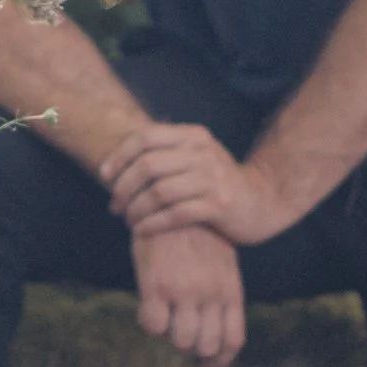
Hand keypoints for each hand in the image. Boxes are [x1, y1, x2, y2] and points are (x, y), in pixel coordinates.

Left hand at [101, 118, 299, 245]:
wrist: (262, 201)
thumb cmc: (216, 183)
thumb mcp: (195, 158)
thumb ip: (164, 154)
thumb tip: (115, 163)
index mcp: (193, 136)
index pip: (145, 138)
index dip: (119, 157)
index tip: (104, 177)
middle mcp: (203, 153)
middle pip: (148, 165)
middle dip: (123, 188)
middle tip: (114, 205)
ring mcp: (213, 178)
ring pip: (159, 192)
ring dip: (136, 209)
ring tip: (128, 220)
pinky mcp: (220, 205)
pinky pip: (175, 214)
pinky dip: (152, 224)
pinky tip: (142, 230)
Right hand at [131, 218, 244, 366]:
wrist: (171, 198)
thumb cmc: (196, 234)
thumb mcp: (223, 262)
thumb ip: (222, 294)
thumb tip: (217, 326)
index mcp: (230, 290)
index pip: (232, 341)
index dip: (219, 361)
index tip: (206, 364)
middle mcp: (211, 294)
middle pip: (206, 346)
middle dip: (193, 350)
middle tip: (180, 337)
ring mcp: (185, 291)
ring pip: (181, 342)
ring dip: (171, 336)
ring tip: (165, 319)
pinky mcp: (157, 284)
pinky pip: (152, 325)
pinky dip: (149, 324)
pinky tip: (148, 308)